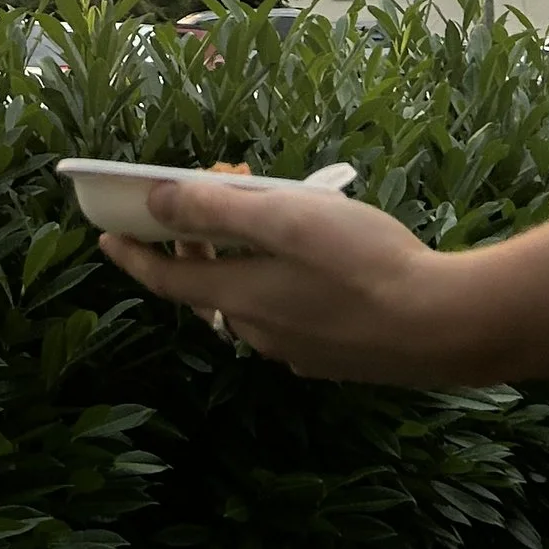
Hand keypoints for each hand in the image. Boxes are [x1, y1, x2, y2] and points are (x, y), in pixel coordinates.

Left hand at [93, 173, 473, 382]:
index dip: (132, 255)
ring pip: (248, 301)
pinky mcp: (335, 356)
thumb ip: (216, 211)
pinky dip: (276, 281)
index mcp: (240, 298)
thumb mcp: (284, 218)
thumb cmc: (362, 262)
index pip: (167, 280)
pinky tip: (310, 259)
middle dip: (197, 239)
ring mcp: (299, 350)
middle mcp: (260, 332)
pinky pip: (286, 315)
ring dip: (240, 258)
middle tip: (211, 192)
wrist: (443, 326)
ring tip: (266, 214)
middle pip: (207, 287)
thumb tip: (154, 205)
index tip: (106, 235)